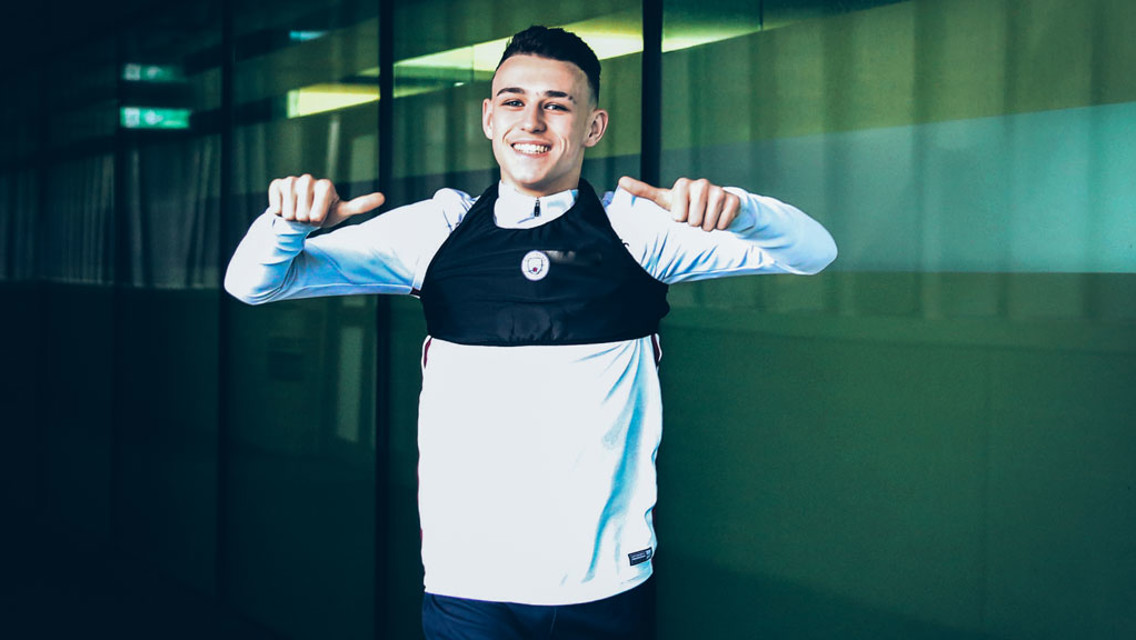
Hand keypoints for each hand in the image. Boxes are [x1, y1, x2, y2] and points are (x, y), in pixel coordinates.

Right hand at [267, 174, 384, 227]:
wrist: (299, 219)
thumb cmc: (322, 215)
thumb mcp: (340, 213)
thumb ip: (359, 205)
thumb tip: (382, 197)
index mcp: (325, 185)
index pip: (320, 199)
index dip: (317, 213)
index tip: (318, 219)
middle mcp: (308, 179)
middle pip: (303, 206)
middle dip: (305, 218)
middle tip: (307, 218)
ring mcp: (291, 181)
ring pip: (289, 206)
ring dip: (292, 216)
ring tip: (297, 216)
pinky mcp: (276, 184)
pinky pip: (275, 203)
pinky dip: (279, 211)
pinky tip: (284, 210)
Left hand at [619, 176, 740, 230]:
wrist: (715, 206)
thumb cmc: (685, 205)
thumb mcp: (664, 200)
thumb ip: (643, 191)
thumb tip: (620, 180)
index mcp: (682, 184)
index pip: (678, 214)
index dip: (679, 218)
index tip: (680, 213)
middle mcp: (701, 184)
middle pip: (693, 221)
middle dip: (693, 224)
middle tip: (694, 217)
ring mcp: (718, 190)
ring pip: (708, 223)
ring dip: (706, 227)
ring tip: (705, 219)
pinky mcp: (733, 199)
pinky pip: (724, 223)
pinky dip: (720, 226)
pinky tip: (719, 219)